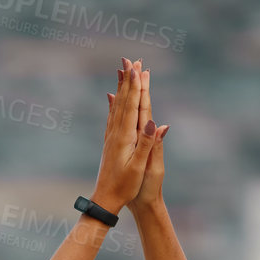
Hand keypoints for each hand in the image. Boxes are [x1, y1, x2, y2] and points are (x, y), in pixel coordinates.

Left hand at [91, 59, 156, 213]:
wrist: (105, 200)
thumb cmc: (125, 187)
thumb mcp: (139, 167)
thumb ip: (147, 144)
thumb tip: (154, 122)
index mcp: (125, 138)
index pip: (132, 106)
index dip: (135, 86)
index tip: (137, 67)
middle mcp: (116, 134)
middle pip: (123, 101)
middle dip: (128, 80)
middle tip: (130, 59)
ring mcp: (111, 138)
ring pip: (117, 106)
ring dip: (121, 87)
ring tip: (123, 71)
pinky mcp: (110, 143)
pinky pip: (112, 117)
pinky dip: (114, 103)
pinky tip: (112, 97)